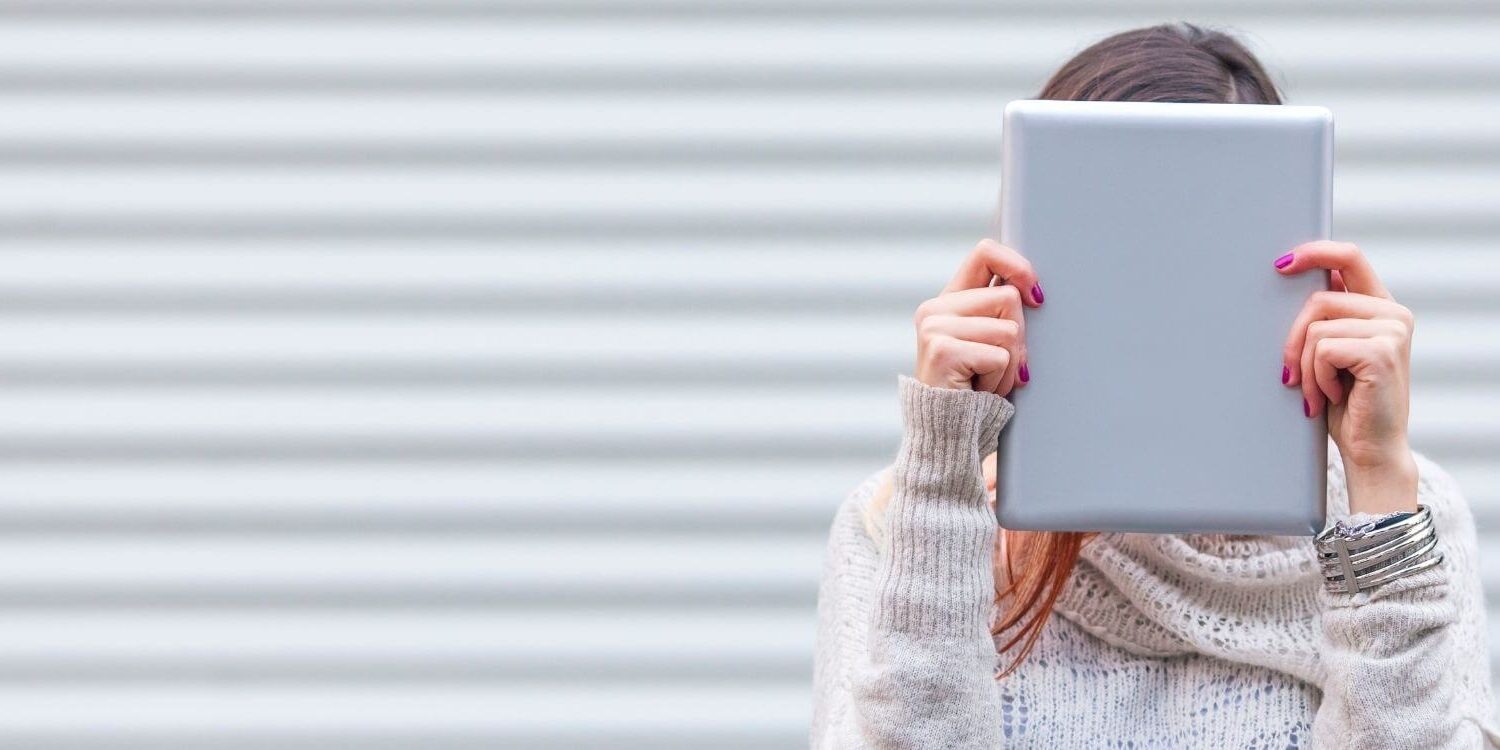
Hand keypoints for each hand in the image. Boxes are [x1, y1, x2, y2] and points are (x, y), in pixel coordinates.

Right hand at [913, 239, 1042, 394]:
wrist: (946, 432)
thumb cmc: (975, 388)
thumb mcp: (989, 341)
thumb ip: (1000, 312)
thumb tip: (1034, 291)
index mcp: (947, 301)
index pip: (985, 253)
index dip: (1018, 266)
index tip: (1036, 296)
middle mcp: (935, 309)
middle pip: (1008, 298)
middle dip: (1019, 336)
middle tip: (1000, 364)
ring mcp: (935, 328)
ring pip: (1009, 329)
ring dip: (1010, 363)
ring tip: (987, 379)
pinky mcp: (943, 350)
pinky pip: (999, 355)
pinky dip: (1001, 379)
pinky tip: (979, 388)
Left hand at [1277, 241, 1417, 513]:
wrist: (1371, 449)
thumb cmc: (1345, 404)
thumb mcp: (1330, 353)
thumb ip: (1323, 319)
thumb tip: (1286, 281)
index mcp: (1380, 307)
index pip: (1349, 257)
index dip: (1314, 252)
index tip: (1281, 264)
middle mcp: (1392, 313)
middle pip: (1317, 300)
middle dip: (1292, 341)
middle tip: (1290, 376)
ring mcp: (1392, 331)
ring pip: (1315, 329)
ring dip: (1303, 368)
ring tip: (1316, 393)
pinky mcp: (1383, 352)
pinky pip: (1322, 350)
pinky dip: (1315, 378)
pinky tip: (1330, 397)